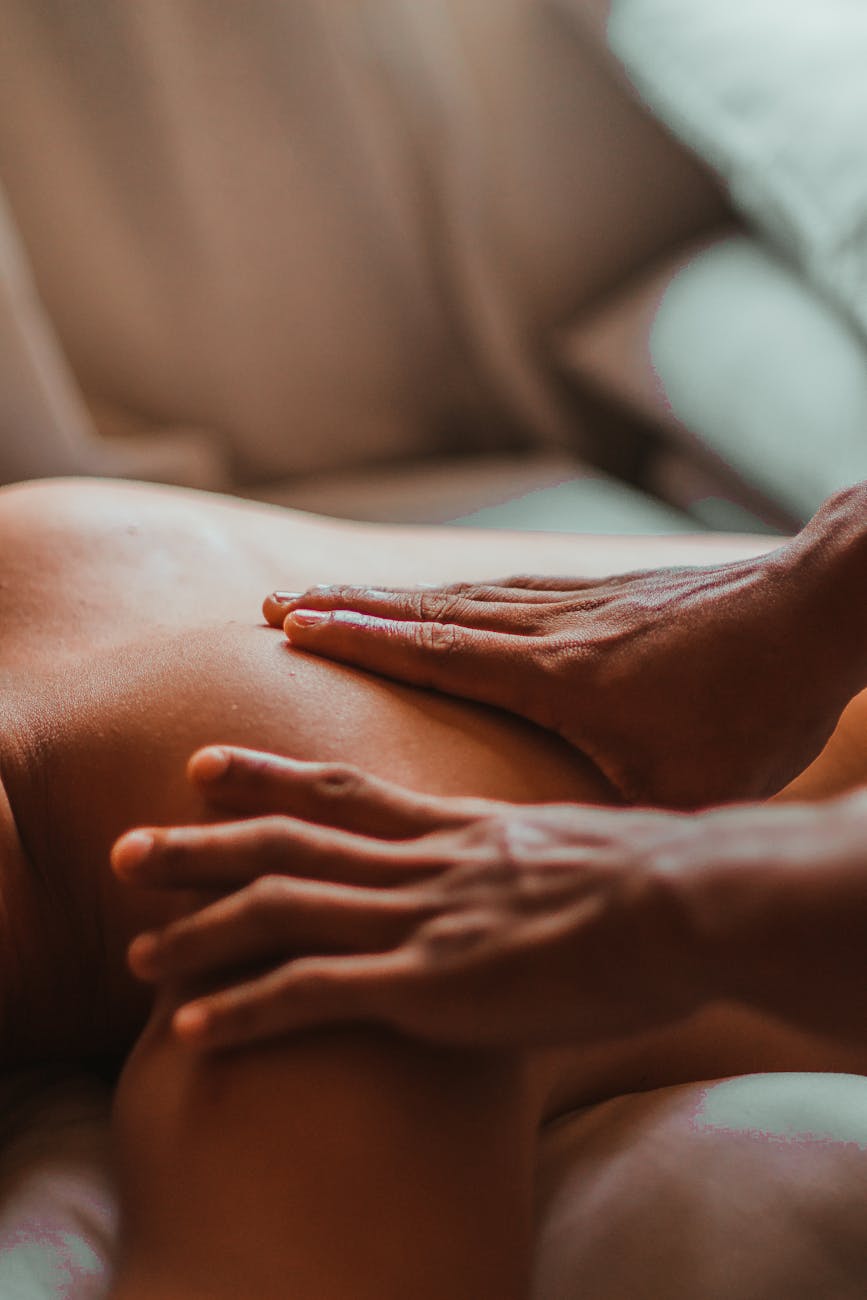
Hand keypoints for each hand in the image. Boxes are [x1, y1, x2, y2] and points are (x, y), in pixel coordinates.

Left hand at [110, 746, 711, 1051]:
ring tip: (136, 956)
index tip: (203, 766)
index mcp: (453, 828)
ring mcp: (418, 919)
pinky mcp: (429, 984)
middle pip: (287, 843)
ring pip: (283, 911)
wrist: (682, 901)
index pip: (340, 788)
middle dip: (199, 848)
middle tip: (127, 850)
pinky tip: (194, 1033)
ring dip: (200, 932)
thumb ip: (522, 857)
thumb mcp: (569, 849)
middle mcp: (419, 863)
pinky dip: (248, 1011)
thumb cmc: (646, 881)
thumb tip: (520, 870)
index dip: (266, 776)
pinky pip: (316, 995)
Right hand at [263, 539, 851, 808]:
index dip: (357, 638)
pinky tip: (447, 599)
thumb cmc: (756, 707)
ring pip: (465, 595)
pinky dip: (456, 594)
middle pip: (431, 613)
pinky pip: (509, 589)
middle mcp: (553, 629)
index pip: (435, 651)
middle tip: (281, 604)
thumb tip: (573, 884)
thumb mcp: (688, 788)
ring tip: (339, 596)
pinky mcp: (607, 594)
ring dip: (394, 599)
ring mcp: (579, 603)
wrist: (815, 610)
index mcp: (558, 677)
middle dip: (349, 609)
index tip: (291, 622)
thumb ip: (619, 829)